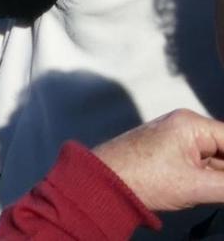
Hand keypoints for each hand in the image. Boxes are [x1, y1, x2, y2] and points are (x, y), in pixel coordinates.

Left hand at [94, 109, 223, 213]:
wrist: (101, 183)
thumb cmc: (142, 179)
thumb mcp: (197, 185)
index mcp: (191, 124)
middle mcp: (184, 125)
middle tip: (215, 186)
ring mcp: (175, 138)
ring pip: (215, 159)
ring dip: (218, 176)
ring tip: (202, 186)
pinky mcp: (168, 153)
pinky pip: (201, 164)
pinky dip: (209, 178)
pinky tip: (206, 190)